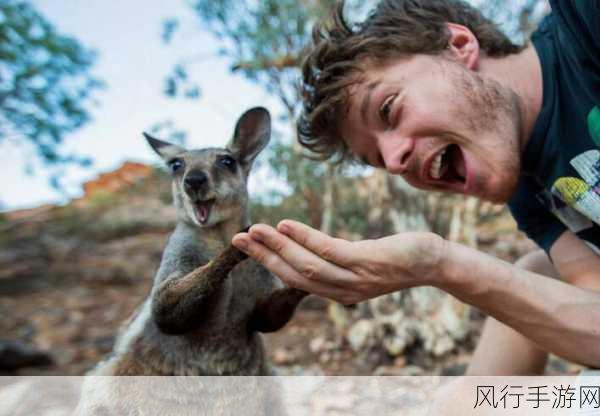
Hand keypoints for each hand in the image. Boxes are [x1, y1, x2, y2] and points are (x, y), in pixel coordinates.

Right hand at [232, 220, 446, 303]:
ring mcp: (354, 279)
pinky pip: (329, 251)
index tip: (246, 247)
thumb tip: (309, 247)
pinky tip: (286, 225)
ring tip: (254, 231)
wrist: (434, 262)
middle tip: (237, 239)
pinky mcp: (367, 262)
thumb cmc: (396, 258)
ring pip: (307, 265)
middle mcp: (342, 291)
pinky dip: (304, 238)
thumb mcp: (360, 262)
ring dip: (277, 248)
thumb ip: (335, 260)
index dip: (268, 263)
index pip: (295, 279)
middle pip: (294, 275)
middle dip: (263, 257)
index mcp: (338, 291)